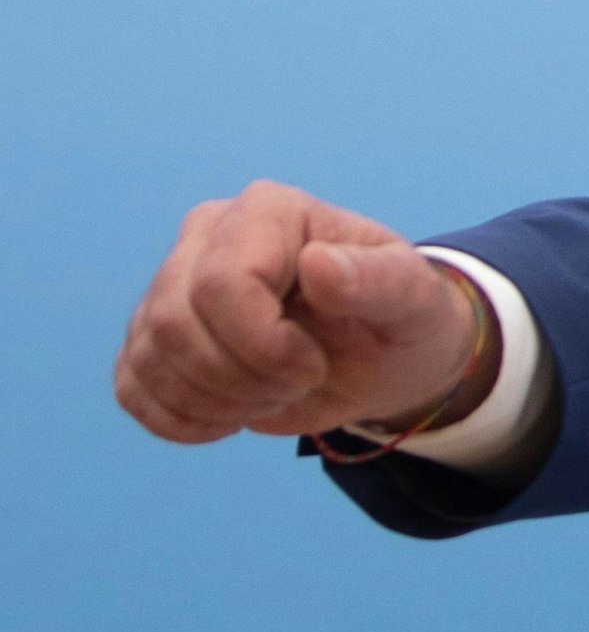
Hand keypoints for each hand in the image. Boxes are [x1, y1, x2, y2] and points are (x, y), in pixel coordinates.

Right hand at [115, 181, 492, 444]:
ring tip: (271, 393)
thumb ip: (377, 281)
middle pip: (173, 323)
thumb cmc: (401, 320)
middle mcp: (208, 235)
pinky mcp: (152, 338)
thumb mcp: (412, 302)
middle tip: (296, 384)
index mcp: (270, 211)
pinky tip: (231, 415)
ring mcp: (171, 285)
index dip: (263, 345)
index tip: (313, 365)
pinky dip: (182, 419)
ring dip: (215, 401)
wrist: (381, 360)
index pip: (223, 283)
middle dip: (239, 378)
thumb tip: (318, 264)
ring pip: (148, 356)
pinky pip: (132, 388)